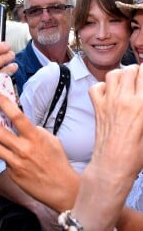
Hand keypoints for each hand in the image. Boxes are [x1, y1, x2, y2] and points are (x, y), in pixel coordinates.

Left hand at [0, 92, 78, 210]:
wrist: (61, 189)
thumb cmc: (58, 163)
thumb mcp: (51, 140)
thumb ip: (36, 131)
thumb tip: (23, 125)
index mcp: (34, 137)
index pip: (16, 116)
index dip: (4, 104)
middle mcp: (23, 149)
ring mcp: (16, 162)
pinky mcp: (12, 173)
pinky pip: (2, 159)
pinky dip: (2, 154)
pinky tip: (7, 154)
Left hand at [71, 64, 142, 230]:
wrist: (112, 164)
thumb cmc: (136, 153)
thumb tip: (140, 99)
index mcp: (142, 105)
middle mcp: (124, 99)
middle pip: (130, 70)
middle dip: (136, 72)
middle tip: (139, 81)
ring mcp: (108, 102)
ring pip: (113, 74)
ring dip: (120, 76)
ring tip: (125, 84)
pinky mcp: (97, 107)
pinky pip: (96, 87)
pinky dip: (102, 86)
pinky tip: (109, 94)